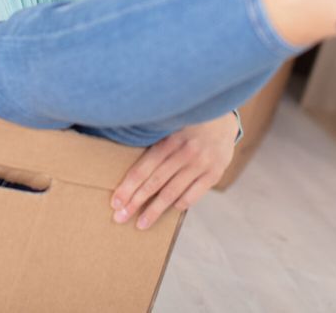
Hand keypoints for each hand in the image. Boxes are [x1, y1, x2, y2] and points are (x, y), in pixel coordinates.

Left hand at [110, 113, 237, 229]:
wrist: (220, 111)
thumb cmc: (186, 121)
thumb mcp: (169, 123)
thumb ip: (153, 140)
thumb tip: (127, 166)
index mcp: (169, 138)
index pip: (143, 168)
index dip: (128, 187)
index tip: (115, 202)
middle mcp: (185, 152)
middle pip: (155, 183)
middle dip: (136, 202)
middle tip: (120, 218)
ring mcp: (201, 164)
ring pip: (172, 193)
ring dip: (154, 210)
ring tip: (141, 224)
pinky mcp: (214, 173)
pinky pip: (193, 195)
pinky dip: (180, 203)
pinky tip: (169, 209)